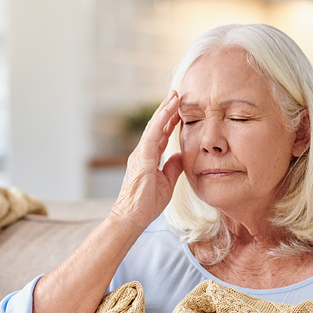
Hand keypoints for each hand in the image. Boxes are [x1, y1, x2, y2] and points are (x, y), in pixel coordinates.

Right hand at [110, 90, 182, 229]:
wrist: (131, 217)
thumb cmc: (146, 204)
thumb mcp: (167, 183)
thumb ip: (173, 167)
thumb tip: (181, 155)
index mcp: (149, 158)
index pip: (161, 135)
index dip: (170, 122)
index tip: (180, 110)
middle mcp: (143, 153)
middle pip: (156, 126)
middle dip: (167, 110)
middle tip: (177, 94)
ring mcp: (140, 154)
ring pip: (153, 127)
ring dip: (164, 110)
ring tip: (174, 96)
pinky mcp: (141, 159)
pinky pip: (151, 136)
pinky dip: (160, 122)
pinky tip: (167, 111)